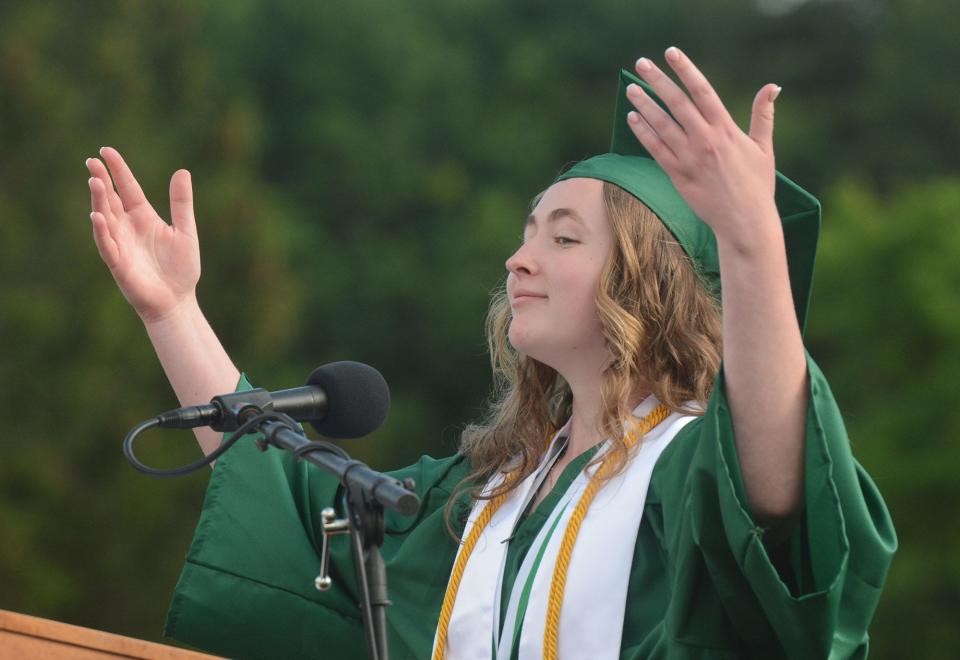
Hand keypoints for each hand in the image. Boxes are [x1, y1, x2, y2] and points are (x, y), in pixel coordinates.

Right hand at [86, 147, 200, 322]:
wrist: (178, 302)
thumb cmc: (181, 269)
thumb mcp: (186, 231)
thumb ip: (181, 203)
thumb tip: (182, 171)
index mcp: (144, 217)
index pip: (127, 188)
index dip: (117, 170)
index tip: (106, 151)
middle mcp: (128, 227)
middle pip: (112, 199)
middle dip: (102, 181)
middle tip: (92, 161)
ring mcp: (121, 244)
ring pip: (105, 218)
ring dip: (99, 201)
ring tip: (95, 181)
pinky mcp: (119, 263)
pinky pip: (107, 245)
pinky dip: (102, 231)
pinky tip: (98, 216)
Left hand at [624, 47, 780, 244]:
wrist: (745, 221)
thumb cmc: (757, 186)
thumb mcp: (764, 147)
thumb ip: (763, 115)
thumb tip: (773, 86)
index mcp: (726, 129)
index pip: (702, 91)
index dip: (685, 70)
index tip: (671, 53)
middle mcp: (706, 140)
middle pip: (677, 103)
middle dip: (658, 81)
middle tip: (641, 63)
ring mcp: (690, 158)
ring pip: (662, 124)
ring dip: (645, 104)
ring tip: (631, 88)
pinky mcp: (678, 176)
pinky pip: (656, 150)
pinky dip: (643, 132)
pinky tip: (633, 117)